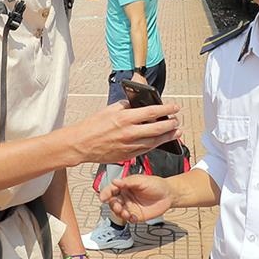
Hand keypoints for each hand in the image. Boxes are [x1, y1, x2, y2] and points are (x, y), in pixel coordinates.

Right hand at [64, 101, 180, 165]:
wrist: (81, 144)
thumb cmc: (92, 126)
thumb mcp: (109, 109)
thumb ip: (125, 106)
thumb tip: (137, 104)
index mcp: (125, 118)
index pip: (152, 112)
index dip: (166, 109)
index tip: (175, 107)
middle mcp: (129, 132)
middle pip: (157, 129)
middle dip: (170, 124)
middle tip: (177, 121)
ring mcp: (129, 145)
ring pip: (154, 142)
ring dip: (167, 137)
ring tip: (176, 133)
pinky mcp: (127, 155)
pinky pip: (145, 150)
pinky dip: (155, 145)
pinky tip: (161, 142)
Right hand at [104, 173, 171, 224]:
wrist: (168, 195)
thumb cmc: (156, 185)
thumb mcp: (141, 180)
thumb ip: (128, 182)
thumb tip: (115, 181)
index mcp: (124, 186)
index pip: (111, 190)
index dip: (105, 193)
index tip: (103, 197)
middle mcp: (125, 197)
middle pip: (112, 202)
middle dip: (113, 205)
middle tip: (118, 207)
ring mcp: (130, 207)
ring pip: (118, 212)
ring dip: (119, 213)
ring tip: (126, 213)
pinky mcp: (135, 215)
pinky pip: (127, 219)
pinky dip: (128, 219)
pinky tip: (133, 217)